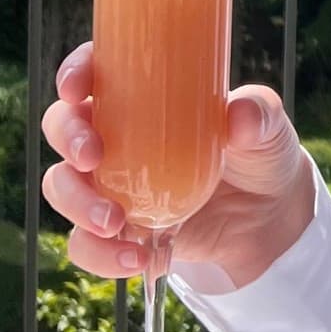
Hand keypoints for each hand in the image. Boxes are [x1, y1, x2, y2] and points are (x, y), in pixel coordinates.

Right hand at [42, 43, 316, 291]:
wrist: (268, 218)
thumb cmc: (259, 154)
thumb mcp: (268, 128)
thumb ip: (258, 115)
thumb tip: (239, 114)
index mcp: (142, 95)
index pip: (94, 71)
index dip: (75, 73)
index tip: (76, 89)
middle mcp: (115, 135)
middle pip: (62, 127)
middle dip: (68, 139)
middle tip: (92, 157)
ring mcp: (111, 184)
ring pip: (62, 186)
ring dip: (76, 203)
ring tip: (114, 222)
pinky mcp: (118, 229)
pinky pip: (84, 244)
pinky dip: (99, 255)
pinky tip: (136, 259)